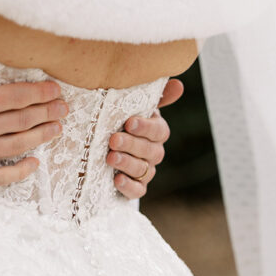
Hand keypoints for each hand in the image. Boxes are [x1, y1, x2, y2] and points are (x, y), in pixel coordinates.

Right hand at [0, 21, 68, 185]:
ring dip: (40, 136)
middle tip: (63, 107)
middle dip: (46, 112)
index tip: (55, 89)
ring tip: (56, 128)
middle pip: (21, 120)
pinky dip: (19, 172)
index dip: (39, 92)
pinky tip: (33, 164)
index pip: (13, 96)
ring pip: (15, 145)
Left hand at [107, 78, 183, 199]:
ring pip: (144, 170)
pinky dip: (128, 186)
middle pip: (151, 151)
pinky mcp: (134, 187)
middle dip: (132, 145)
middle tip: (113, 139)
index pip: (159, 131)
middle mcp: (153, 151)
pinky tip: (117, 179)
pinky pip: (137, 191)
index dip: (146, 127)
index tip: (129, 122)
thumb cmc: (117, 121)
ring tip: (110, 157)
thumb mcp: (129, 105)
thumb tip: (178, 84)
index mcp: (154, 130)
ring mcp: (145, 171)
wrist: (97, 146)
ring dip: (127, 164)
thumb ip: (153, 96)